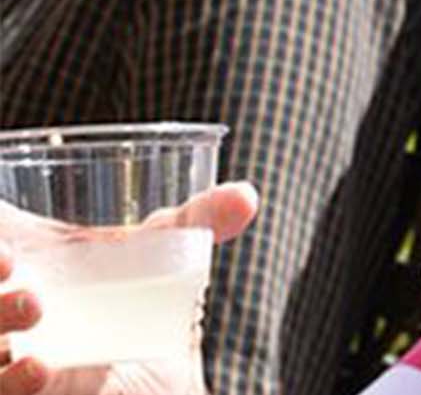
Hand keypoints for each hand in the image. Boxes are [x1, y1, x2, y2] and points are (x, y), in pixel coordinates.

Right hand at [0, 183, 258, 394]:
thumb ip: (194, 226)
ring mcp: (5, 350)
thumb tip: (246, 197)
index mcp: (18, 263)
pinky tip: (39, 367)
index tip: (6, 245)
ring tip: (34, 306)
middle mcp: (4, 306)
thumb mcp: (159, 263)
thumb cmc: (137, 308)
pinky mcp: (16, 387)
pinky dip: (8, 379)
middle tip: (14, 269)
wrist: (155, 390)